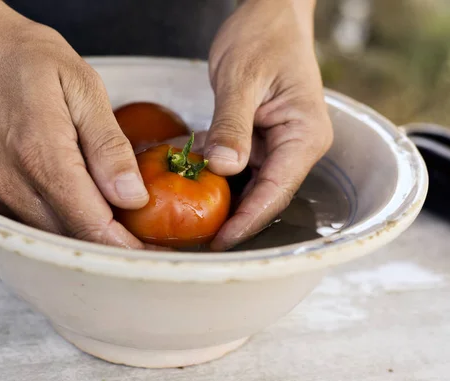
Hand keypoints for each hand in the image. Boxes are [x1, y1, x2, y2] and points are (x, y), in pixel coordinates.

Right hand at [0, 6, 150, 248]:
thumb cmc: (24, 59)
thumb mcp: (82, 87)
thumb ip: (108, 147)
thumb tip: (132, 196)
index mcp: (41, 154)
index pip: (90, 223)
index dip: (124, 245)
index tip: (151, 249)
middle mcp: (11, 182)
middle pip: (70, 239)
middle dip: (110, 244)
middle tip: (142, 234)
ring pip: (49, 238)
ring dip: (85, 236)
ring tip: (117, 221)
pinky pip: (29, 225)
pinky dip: (59, 225)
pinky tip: (80, 206)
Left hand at [204, 0, 332, 250]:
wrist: (270, 15)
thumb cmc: (264, 37)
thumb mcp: (242, 79)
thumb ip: (232, 125)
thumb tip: (223, 167)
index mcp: (304, 135)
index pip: (276, 191)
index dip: (248, 220)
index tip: (221, 242)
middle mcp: (297, 145)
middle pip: (266, 195)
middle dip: (235, 219)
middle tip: (199, 240)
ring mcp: (281, 144)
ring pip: (252, 185)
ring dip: (224, 201)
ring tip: (192, 221)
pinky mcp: (263, 138)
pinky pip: (242, 167)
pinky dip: (219, 176)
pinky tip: (194, 184)